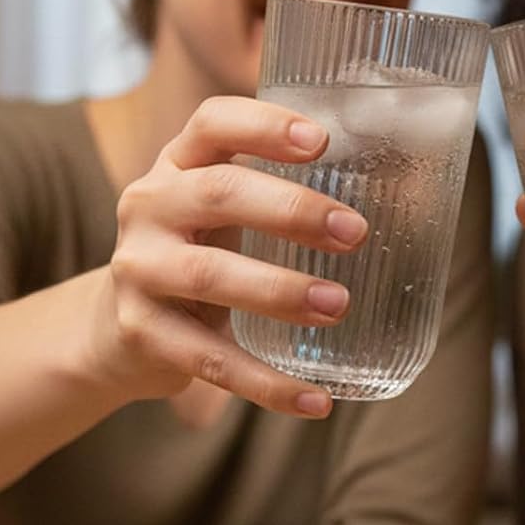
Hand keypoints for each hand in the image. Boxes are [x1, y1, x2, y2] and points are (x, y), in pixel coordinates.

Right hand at [91, 96, 369, 417]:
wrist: (118, 324)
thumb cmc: (200, 248)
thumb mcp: (225, 209)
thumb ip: (282, 193)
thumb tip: (407, 197)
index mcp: (179, 163)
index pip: (213, 123)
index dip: (264, 125)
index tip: (321, 140)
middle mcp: (150, 205)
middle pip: (218, 194)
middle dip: (291, 211)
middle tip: (355, 233)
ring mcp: (139, 269)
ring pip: (211, 277)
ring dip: (279, 292)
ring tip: (338, 307)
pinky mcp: (141, 333)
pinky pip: (210, 361)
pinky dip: (266, 384)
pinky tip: (316, 401)